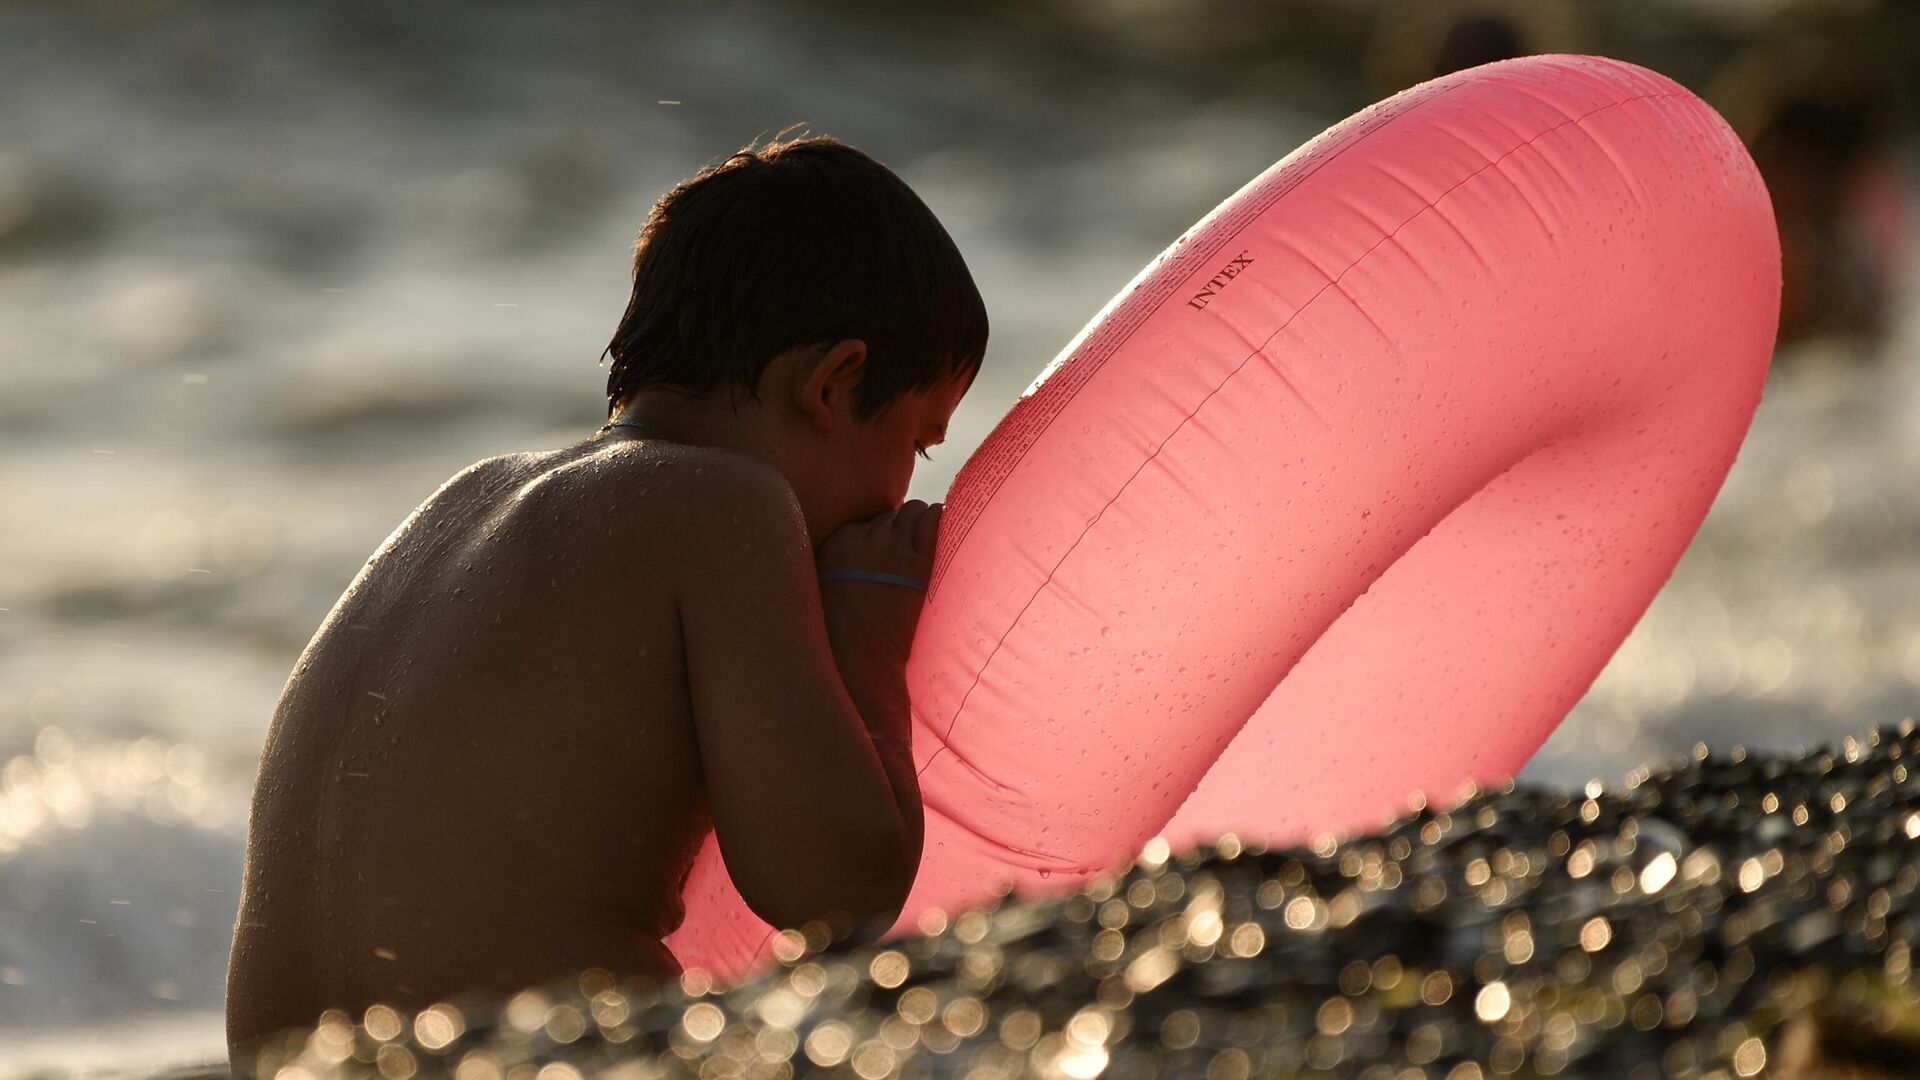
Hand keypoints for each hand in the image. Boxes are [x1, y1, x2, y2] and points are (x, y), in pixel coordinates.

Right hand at [816, 501, 941, 665]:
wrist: (858, 656)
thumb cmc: (842, 636)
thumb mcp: (828, 590)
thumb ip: (842, 568)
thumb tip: (862, 565)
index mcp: (838, 542)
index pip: (868, 521)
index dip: (883, 534)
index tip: (892, 549)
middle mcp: (863, 538)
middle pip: (891, 515)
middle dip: (903, 528)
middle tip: (916, 546)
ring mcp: (890, 546)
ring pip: (913, 510)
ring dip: (923, 520)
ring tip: (934, 534)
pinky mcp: (916, 560)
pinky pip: (932, 521)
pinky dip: (939, 519)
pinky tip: (945, 527)